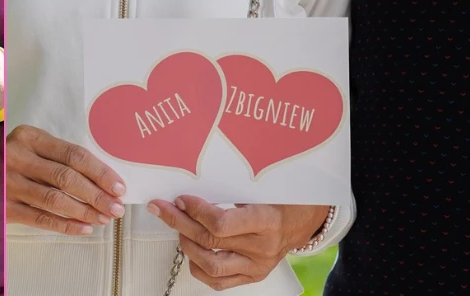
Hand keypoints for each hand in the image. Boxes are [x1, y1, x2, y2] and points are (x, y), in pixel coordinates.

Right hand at [6, 124, 126, 235]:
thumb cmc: (13, 159)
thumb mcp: (31, 146)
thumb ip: (59, 156)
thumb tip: (101, 179)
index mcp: (29, 137)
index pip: (73, 155)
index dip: (100, 172)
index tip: (119, 186)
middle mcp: (17, 157)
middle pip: (66, 177)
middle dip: (97, 195)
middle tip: (117, 207)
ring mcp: (8, 183)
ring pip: (55, 200)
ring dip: (84, 211)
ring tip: (104, 218)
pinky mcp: (4, 207)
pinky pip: (41, 218)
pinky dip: (66, 225)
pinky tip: (84, 228)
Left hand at [146, 198, 328, 289]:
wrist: (305, 220)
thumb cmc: (283, 199)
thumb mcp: (261, 188)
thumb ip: (229, 189)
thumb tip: (192, 188)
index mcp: (266, 221)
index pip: (221, 223)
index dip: (195, 210)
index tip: (181, 198)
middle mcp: (261, 247)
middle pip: (210, 241)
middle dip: (180, 222)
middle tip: (164, 209)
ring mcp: (257, 266)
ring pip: (210, 266)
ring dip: (186, 245)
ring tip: (179, 228)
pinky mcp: (253, 277)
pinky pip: (220, 282)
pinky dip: (199, 268)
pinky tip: (191, 251)